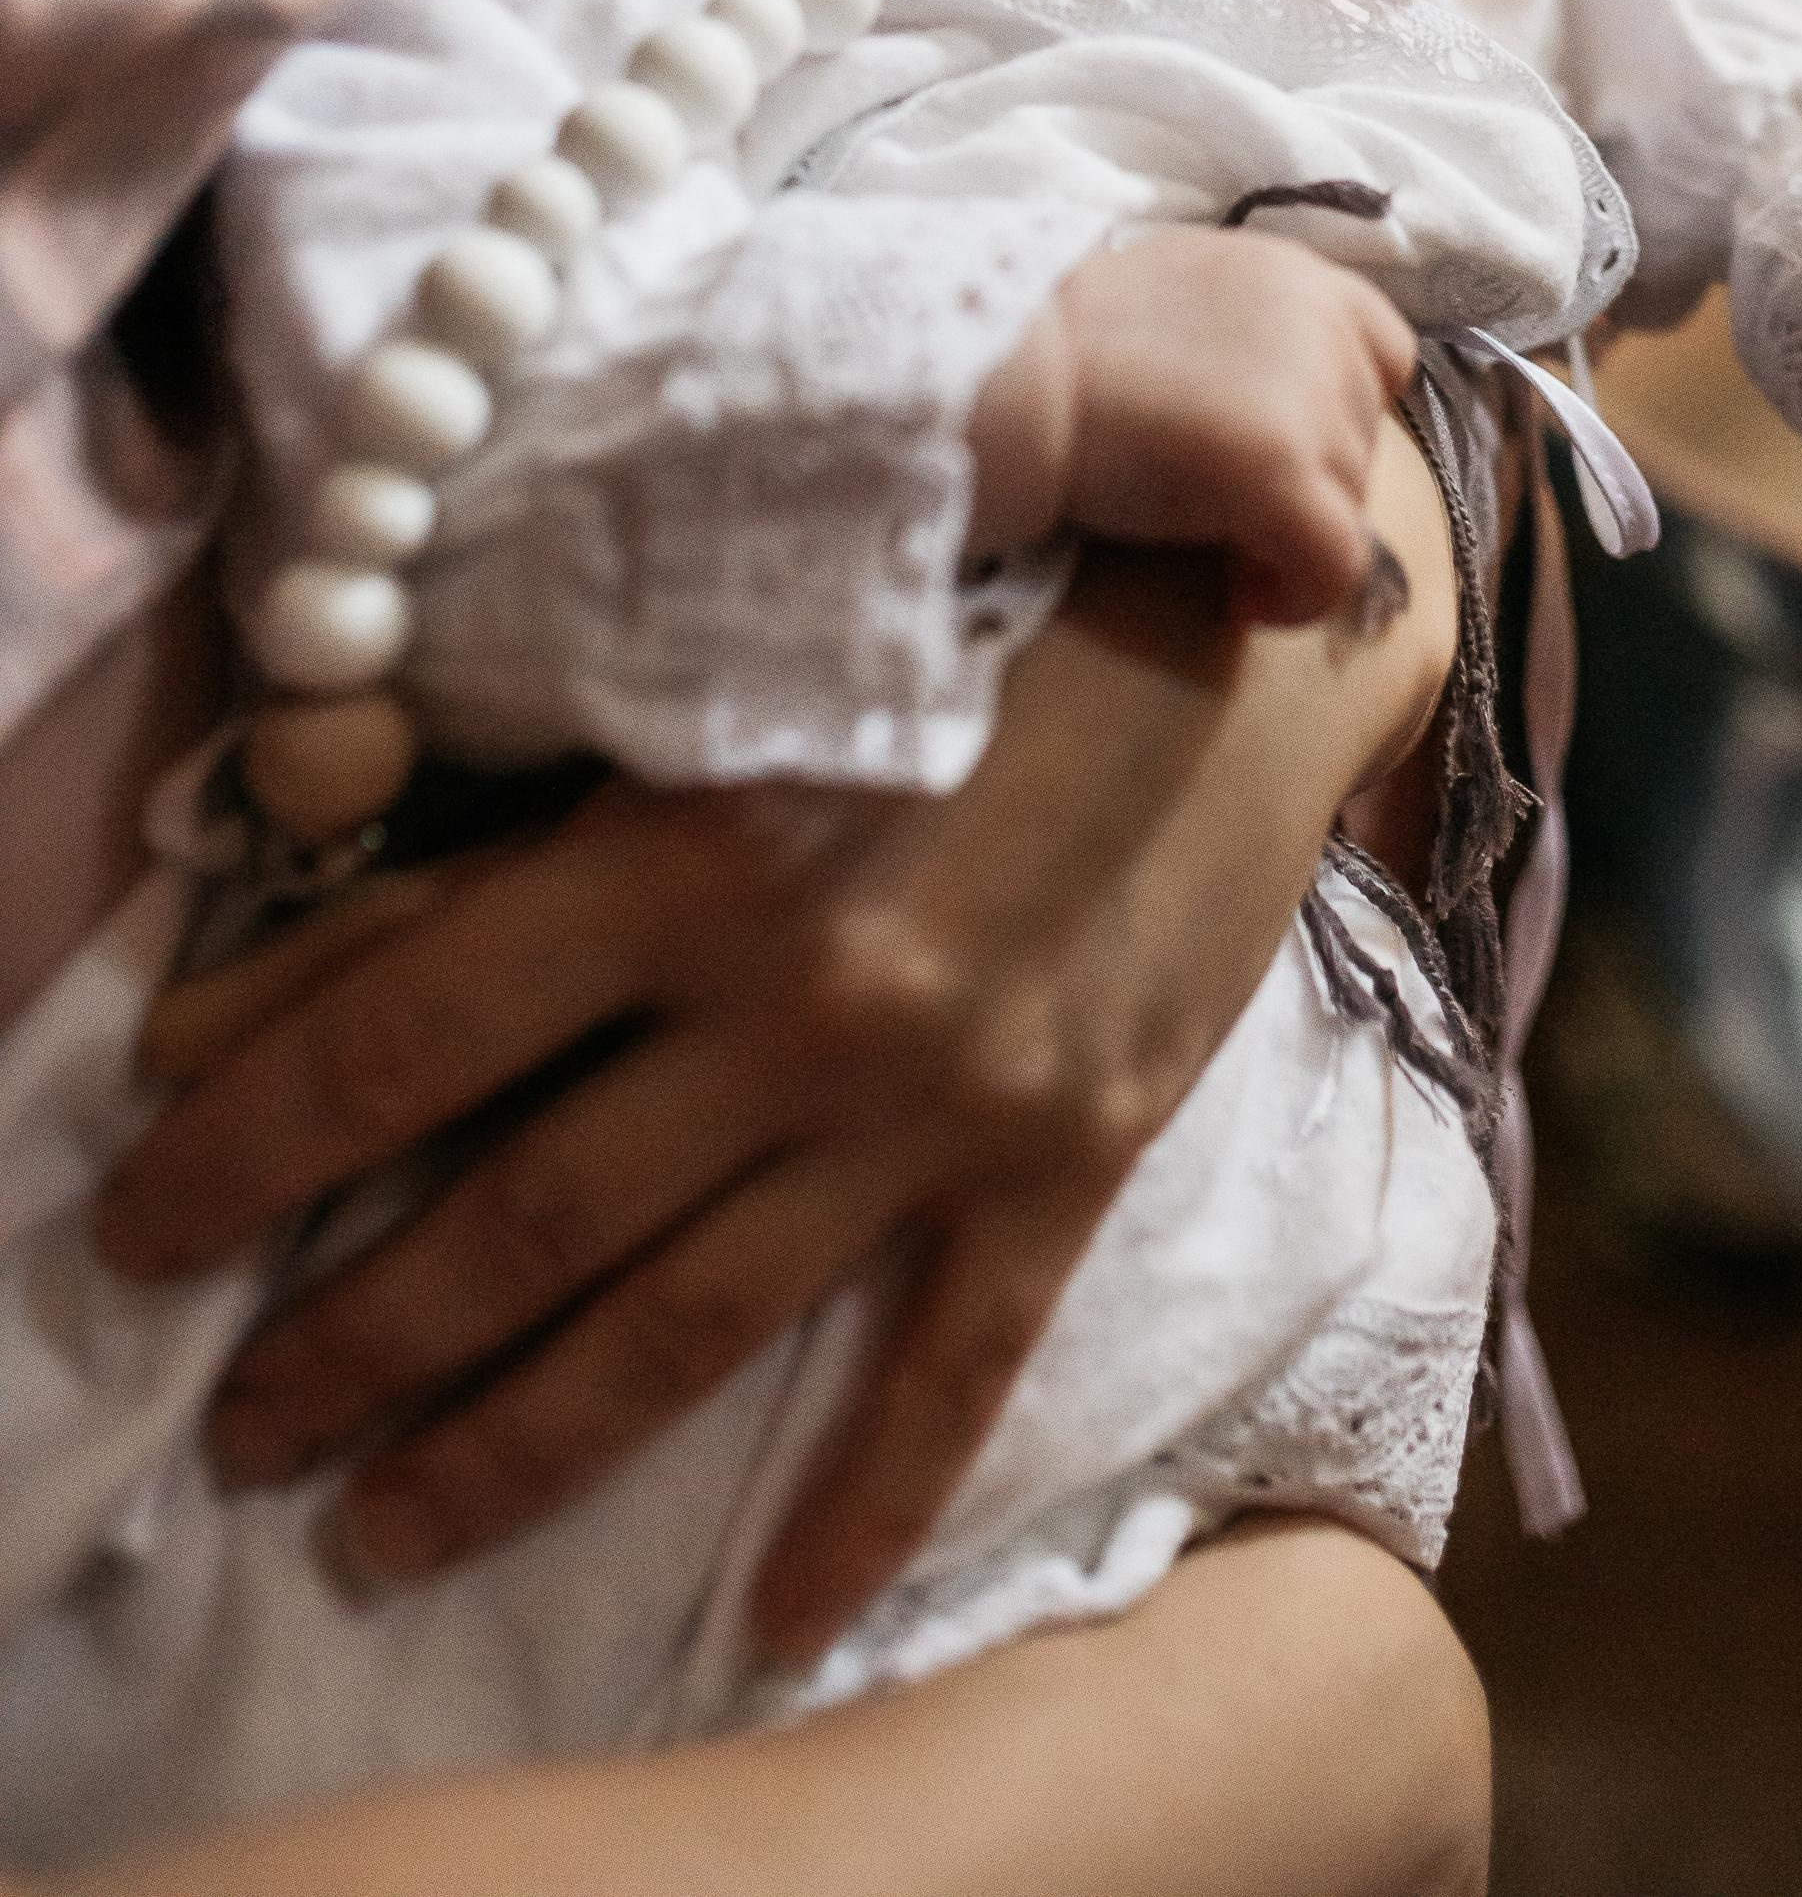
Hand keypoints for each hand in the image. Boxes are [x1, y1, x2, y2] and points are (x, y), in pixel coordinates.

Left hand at [95, 483, 1451, 1662]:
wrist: (1238, 623)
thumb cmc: (953, 612)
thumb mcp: (715, 688)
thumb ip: (504, 840)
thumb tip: (271, 967)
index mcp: (686, 847)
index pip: (397, 1036)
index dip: (240, 1147)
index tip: (138, 1228)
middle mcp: (800, 997)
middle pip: (520, 1223)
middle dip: (349, 1350)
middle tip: (240, 1437)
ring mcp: (941, 1101)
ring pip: (686, 1327)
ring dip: (513, 1451)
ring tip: (383, 1533)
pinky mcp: (1068, 1158)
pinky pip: (949, 1371)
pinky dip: (865, 1508)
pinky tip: (778, 1615)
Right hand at [969, 231, 1419, 625]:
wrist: (1002, 375)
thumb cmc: (1060, 345)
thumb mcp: (1179, 295)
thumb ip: (1248, 328)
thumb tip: (1271, 399)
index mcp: (1295, 272)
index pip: (1383, 353)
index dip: (1340, 414)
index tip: (1276, 450)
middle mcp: (1320, 321)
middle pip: (1361, 437)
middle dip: (1306, 483)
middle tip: (1222, 511)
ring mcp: (1307, 396)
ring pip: (1351, 503)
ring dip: (1293, 536)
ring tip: (1215, 550)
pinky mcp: (1281, 471)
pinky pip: (1336, 563)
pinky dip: (1301, 596)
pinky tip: (1240, 599)